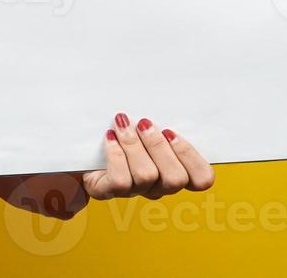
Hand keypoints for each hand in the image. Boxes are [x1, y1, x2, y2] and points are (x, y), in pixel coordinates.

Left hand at [81, 112, 214, 200]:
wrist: (84, 144)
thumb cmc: (123, 129)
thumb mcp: (146, 123)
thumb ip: (162, 120)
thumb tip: (171, 95)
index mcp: (175, 170)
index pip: (202, 178)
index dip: (191, 157)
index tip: (171, 131)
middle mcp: (158, 186)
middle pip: (175, 179)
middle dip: (159, 146)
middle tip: (144, 123)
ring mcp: (134, 191)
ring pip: (146, 176)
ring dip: (134, 144)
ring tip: (123, 123)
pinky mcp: (108, 191)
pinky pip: (120, 180)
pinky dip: (116, 154)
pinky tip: (109, 136)